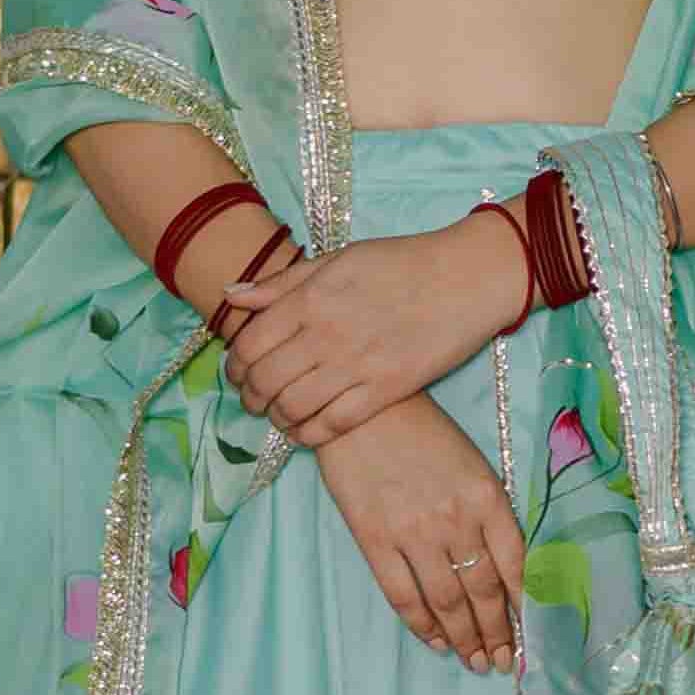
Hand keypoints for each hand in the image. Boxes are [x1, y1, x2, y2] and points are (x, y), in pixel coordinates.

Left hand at [226, 218, 523, 447]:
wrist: (464, 278)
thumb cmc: (401, 264)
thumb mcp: (336, 259)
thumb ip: (282, 283)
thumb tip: (230, 295)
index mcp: (311, 298)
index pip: (250, 344)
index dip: (234, 367)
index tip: (238, 374)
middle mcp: (327, 333)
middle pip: (265, 380)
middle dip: (250, 397)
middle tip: (253, 400)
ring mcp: (356, 364)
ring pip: (293, 407)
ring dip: (275, 417)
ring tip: (277, 415)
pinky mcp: (386, 390)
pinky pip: (332, 425)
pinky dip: (309, 434)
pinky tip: (305, 430)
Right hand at [315, 398, 524, 679]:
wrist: (361, 410)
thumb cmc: (421, 432)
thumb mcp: (471, 463)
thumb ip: (488, 512)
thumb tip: (503, 568)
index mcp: (487, 496)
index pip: (517, 565)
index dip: (525, 607)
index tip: (531, 636)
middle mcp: (456, 519)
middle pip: (483, 591)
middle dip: (496, 633)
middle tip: (501, 662)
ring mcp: (414, 532)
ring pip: (447, 601)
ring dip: (464, 637)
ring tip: (474, 661)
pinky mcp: (376, 540)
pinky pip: (403, 595)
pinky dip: (422, 624)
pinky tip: (435, 640)